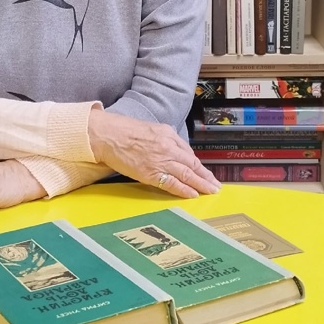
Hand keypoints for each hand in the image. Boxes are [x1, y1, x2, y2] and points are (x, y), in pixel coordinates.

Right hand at [87, 110, 220, 197]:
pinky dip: (184, 190)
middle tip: (216, 186)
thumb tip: (177, 153)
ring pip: (186, 175)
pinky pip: (172, 184)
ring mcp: (160, 161)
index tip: (207, 174)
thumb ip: (166, 140)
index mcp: (168, 135)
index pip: (189, 154)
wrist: (108, 135)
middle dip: (205, 177)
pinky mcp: (150, 173)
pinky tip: (192, 194)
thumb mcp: (152, 129)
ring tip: (210, 191)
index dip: (200, 166)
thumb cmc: (125, 131)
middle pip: (192, 165)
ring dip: (200, 185)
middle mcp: (168, 148)